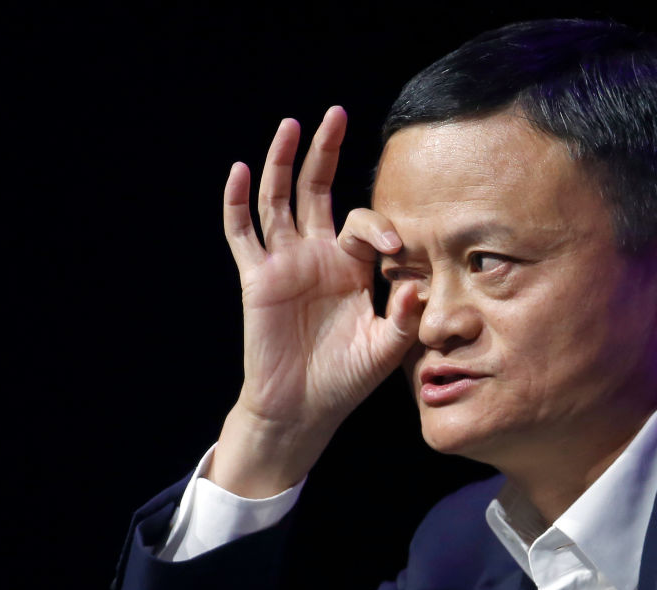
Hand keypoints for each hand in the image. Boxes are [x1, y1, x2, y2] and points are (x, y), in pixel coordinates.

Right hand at [211, 106, 421, 496]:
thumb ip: (404, 317)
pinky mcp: (256, 278)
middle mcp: (317, 256)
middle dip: (326, 152)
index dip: (382, 229)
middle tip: (335, 114)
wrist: (303, 408)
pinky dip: (238, 203)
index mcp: (351, 268)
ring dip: (283, 163)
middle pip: (318, 191)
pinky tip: (240, 171)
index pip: (363, 224)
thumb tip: (418, 284)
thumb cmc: (345, 379)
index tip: (400, 253)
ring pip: (279, 201)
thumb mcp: (385, 348)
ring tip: (291, 126)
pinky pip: (242, 234)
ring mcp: (284, 263)